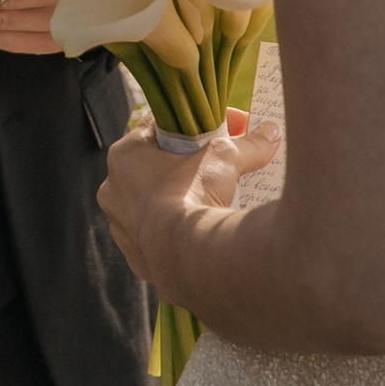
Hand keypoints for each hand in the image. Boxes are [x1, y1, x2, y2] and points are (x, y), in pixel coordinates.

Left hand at [95, 110, 280, 287]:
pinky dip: (174, 232)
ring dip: (176, 200)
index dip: (192, 125)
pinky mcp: (137, 257)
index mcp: (125, 155)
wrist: (188, 260)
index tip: (220, 129)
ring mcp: (122, 226)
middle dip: (185, 164)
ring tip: (210, 202)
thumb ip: (247, 144)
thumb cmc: (194, 196)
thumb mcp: (225, 159)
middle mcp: (114, 189)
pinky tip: (197, 232)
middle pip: (153, 166)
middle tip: (217, 166)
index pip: (157, 126)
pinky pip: (155, 238)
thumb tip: (270, 132)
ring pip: (151, 204)